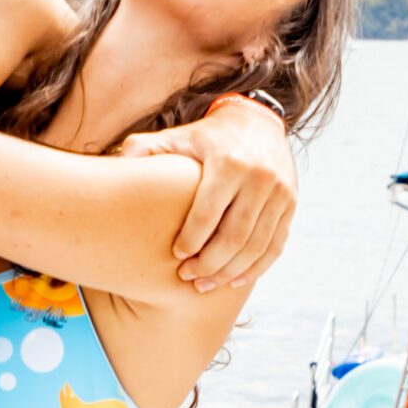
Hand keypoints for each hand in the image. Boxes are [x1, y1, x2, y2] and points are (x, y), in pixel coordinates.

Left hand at [129, 95, 297, 290]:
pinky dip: (255, 268)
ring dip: (229, 272)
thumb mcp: (178, 136)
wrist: (258, 122)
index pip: (209, 213)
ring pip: (256, 246)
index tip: (176, 255)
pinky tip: (234, 280)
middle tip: (187, 277)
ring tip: (204, 284)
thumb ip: (145, 148)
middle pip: (234, 236)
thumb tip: (117, 161)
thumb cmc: (208, 137)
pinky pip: (275, 246)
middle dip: (209, 263)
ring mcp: (279, 193)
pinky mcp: (290, 205)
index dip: (191, 240)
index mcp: (229, 163)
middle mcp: (259, 178)